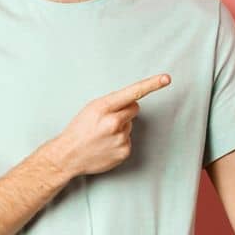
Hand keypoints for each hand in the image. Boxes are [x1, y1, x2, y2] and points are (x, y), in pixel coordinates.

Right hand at [45, 73, 170, 176]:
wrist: (68, 156)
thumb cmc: (78, 130)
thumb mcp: (90, 109)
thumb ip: (112, 104)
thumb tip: (133, 103)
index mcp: (103, 107)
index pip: (133, 92)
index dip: (151, 84)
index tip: (166, 78)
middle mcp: (114, 122)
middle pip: (134, 108)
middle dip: (125, 111)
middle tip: (106, 120)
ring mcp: (121, 138)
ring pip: (130, 125)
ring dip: (120, 128)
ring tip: (102, 136)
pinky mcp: (125, 151)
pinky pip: (129, 140)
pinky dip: (120, 141)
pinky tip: (106, 145)